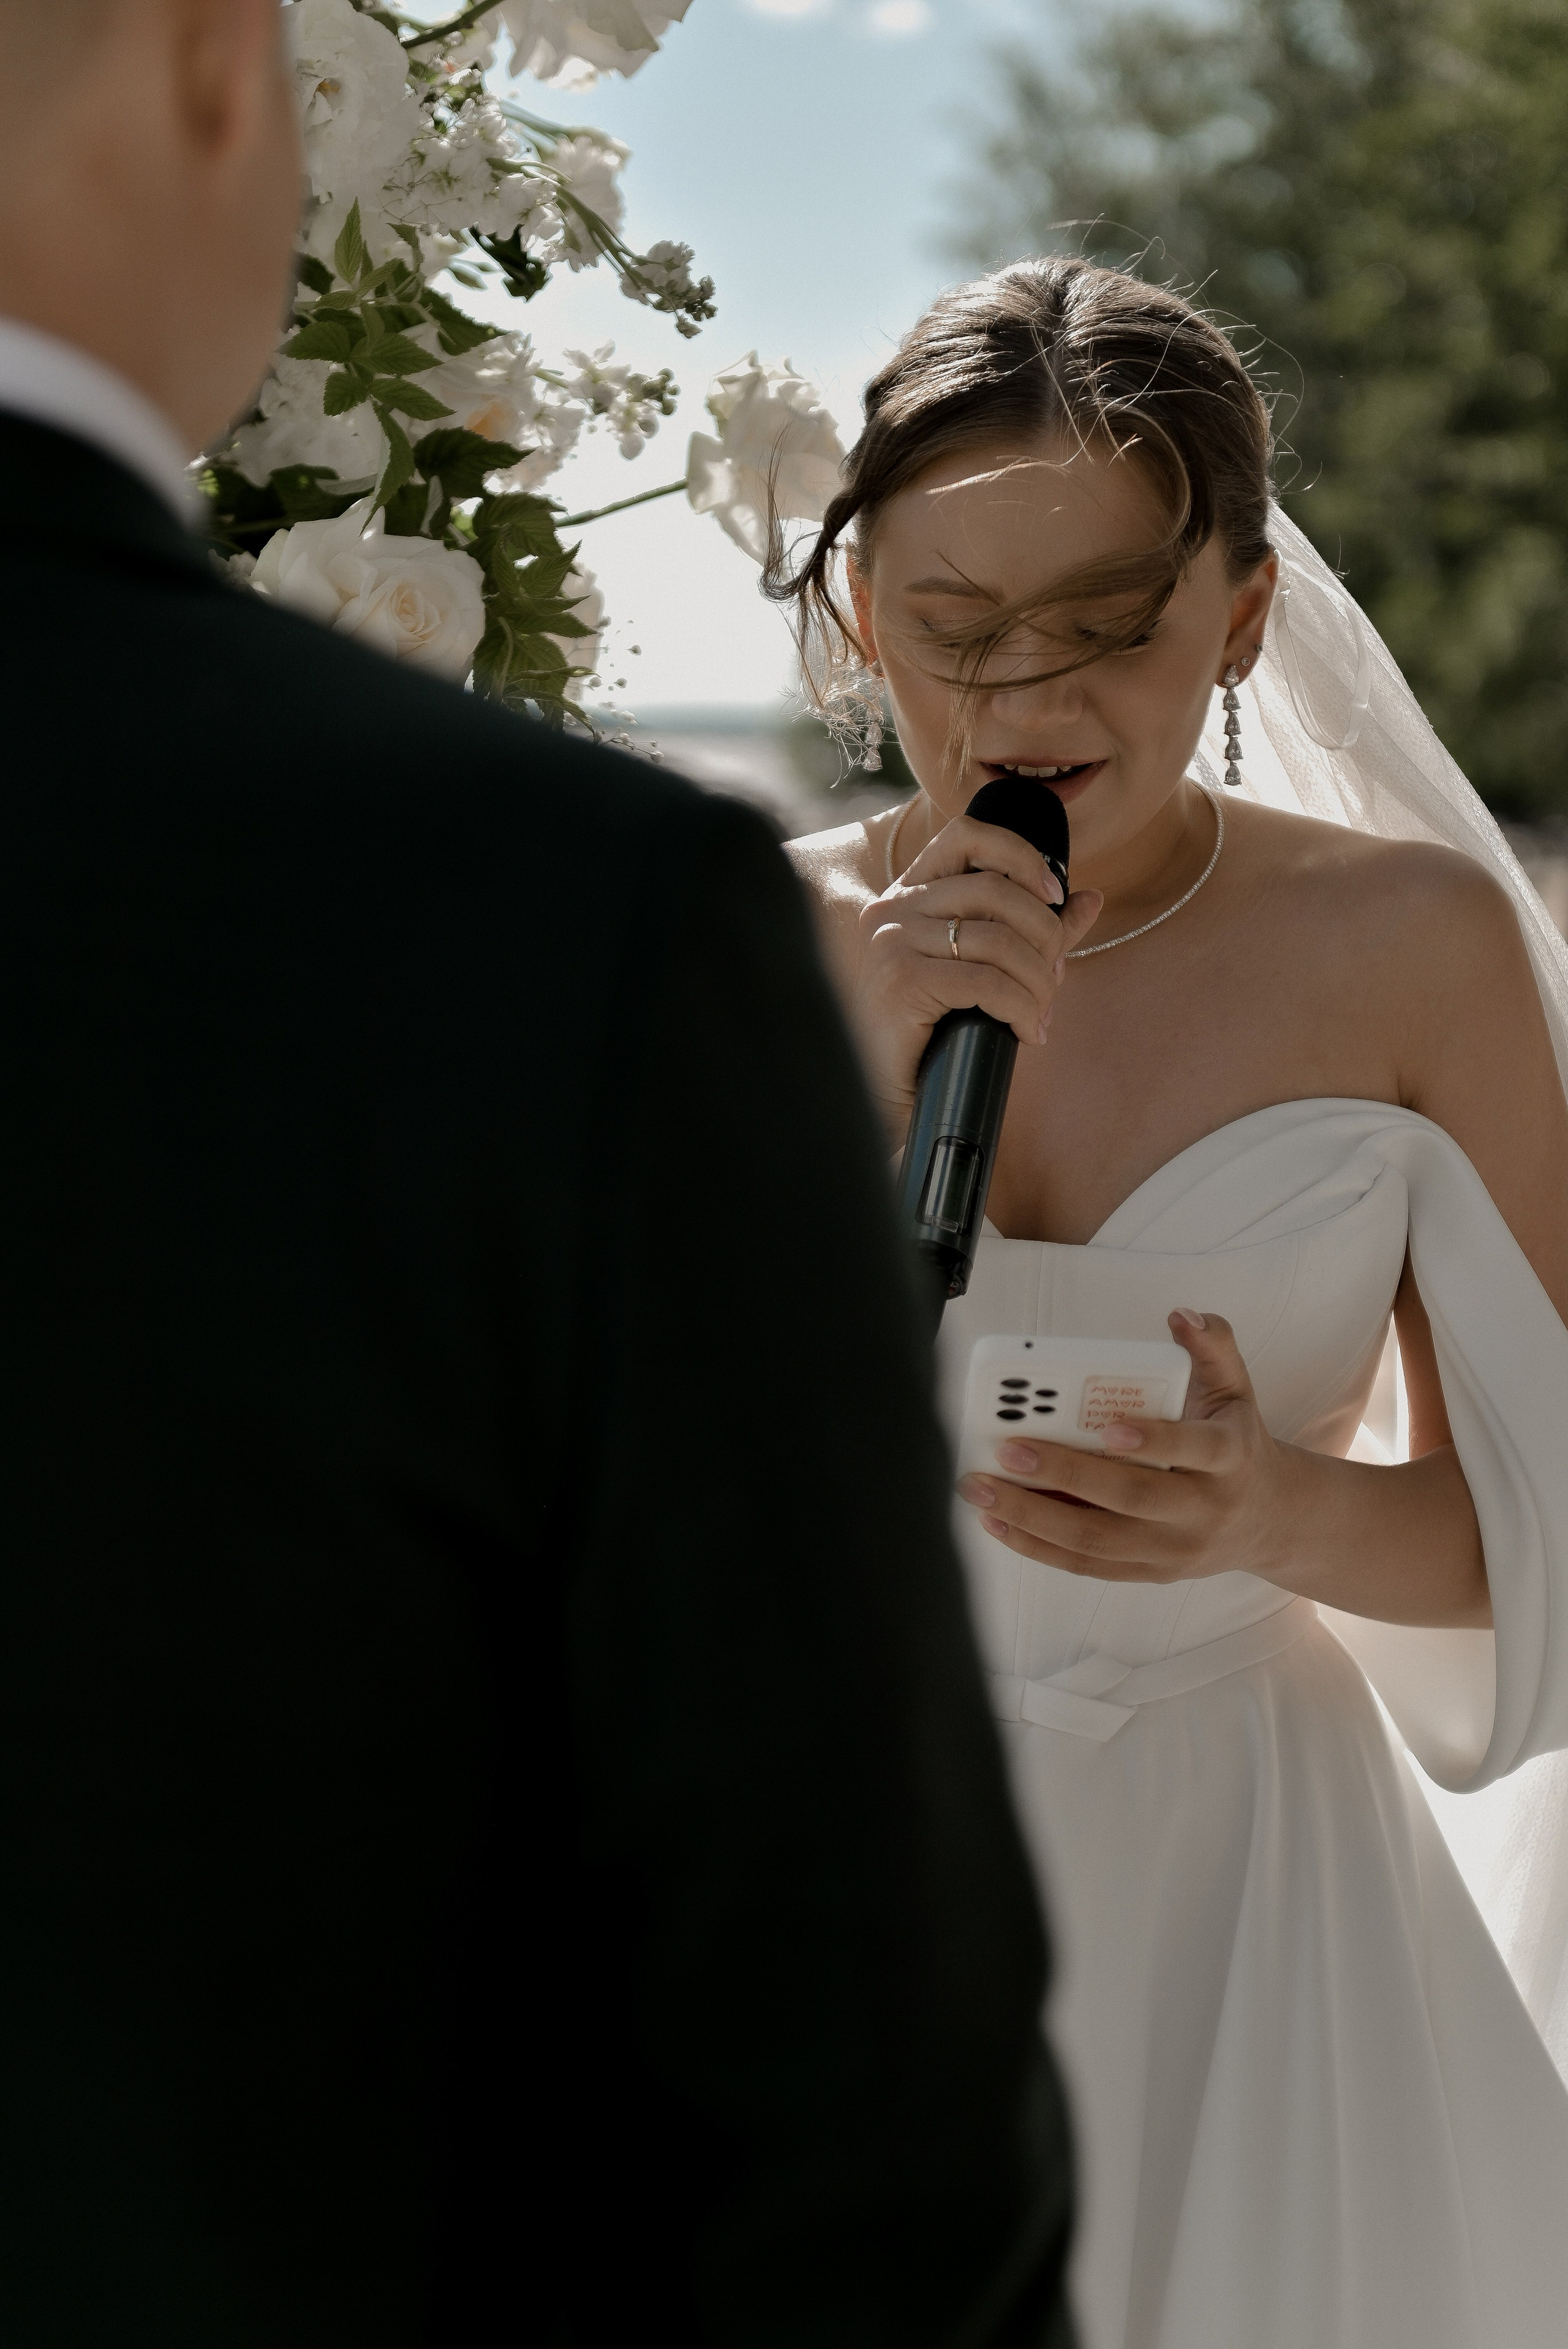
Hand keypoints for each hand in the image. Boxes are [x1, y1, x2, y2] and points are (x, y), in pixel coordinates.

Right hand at [853, 812, 1101, 1140]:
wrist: (889, 1095)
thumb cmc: (934, 1035)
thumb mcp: (986, 971)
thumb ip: (1033, 931)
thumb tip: (1092, 898)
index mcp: (909, 895)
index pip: (967, 835)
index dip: (1021, 855)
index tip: (1054, 894)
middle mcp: (894, 909)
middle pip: (996, 890)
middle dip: (1045, 935)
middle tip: (1056, 978)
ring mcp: (892, 942)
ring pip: (998, 940)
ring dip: (1038, 982)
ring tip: (1040, 1015)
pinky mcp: (901, 981)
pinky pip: (986, 981)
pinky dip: (1021, 1007)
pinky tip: (1027, 1032)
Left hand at [956, 1311, 1293, 1585]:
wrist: (1267, 1518)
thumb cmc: (1236, 1442)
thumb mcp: (1236, 1389)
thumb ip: (1213, 1345)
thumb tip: (1183, 1316)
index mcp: (1230, 1457)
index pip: (1195, 1450)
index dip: (1153, 1441)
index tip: (1107, 1426)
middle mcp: (1204, 1510)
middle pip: (1131, 1499)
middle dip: (1064, 1474)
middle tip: (1008, 1449)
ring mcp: (1174, 1550)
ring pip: (1098, 1540)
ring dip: (1034, 1516)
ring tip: (983, 1488)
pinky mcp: (1148, 1572)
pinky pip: (1087, 1565)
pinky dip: (1039, 1546)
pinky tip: (999, 1521)